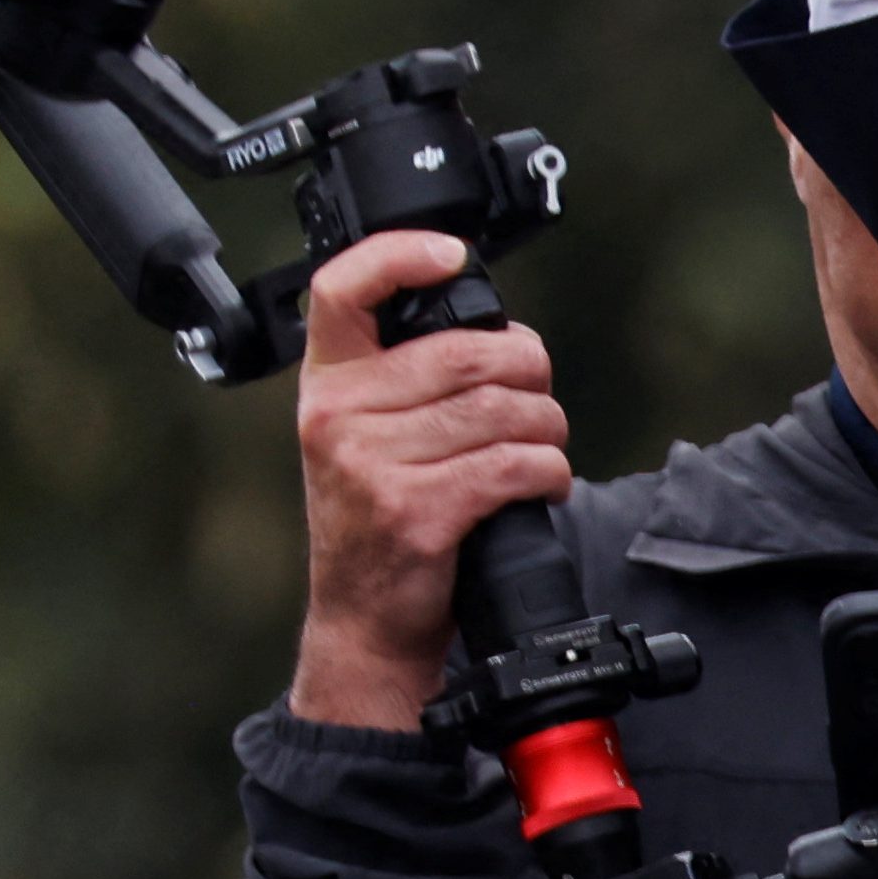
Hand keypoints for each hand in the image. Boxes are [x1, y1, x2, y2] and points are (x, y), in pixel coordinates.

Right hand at [289, 234, 570, 733]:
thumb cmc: (381, 519)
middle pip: (470, 352)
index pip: (342, 289)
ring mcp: (371, 464)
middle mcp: (338, 416)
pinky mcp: (414, 510)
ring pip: (505, 409)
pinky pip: (515, 464)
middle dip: (530, 373)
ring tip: (538, 451)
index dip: (400, 255)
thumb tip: (495, 329)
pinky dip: (548, 473)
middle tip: (535, 404)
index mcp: (328, 385)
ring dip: (548, 430)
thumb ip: (405, 378)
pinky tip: (540, 486)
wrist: (365, 623)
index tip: (452, 257)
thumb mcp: (366, 436)